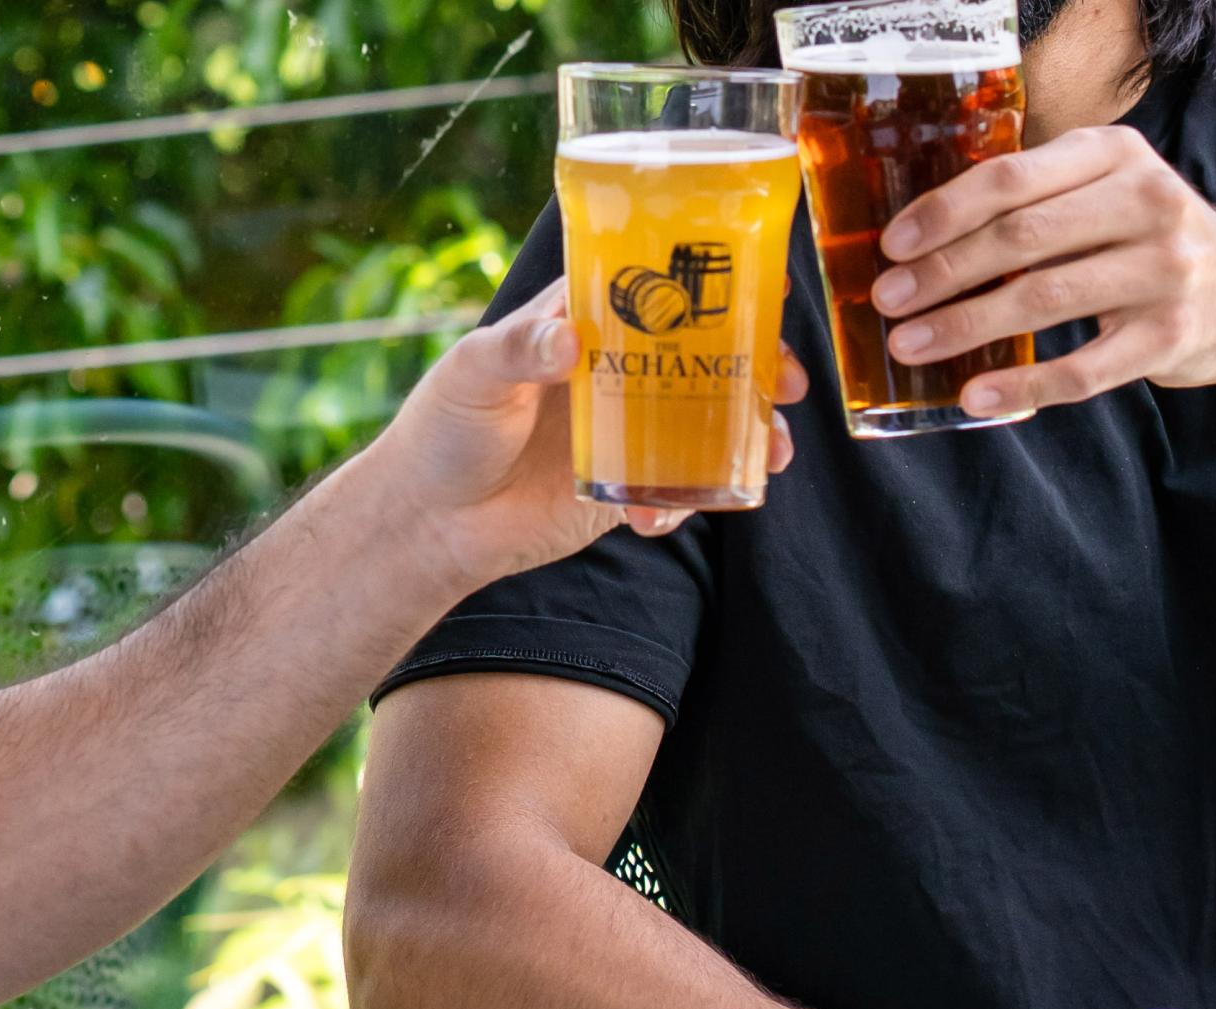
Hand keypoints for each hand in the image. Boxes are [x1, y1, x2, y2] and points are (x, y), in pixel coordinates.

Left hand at [357, 281, 806, 587]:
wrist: (427, 523)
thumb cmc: (441, 430)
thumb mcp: (472, 374)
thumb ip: (518, 350)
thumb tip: (568, 340)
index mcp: (584, 321)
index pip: (660, 283)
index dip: (717, 279)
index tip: (768, 285)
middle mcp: (617, 369)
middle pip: (708, 354)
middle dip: (759, 363)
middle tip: (787, 380)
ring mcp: (627, 430)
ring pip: (710, 423)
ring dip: (751, 435)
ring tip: (774, 454)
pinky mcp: (624, 487)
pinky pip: (676, 490)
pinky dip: (685, 502)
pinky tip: (657, 519)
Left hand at [872, 124, 1215, 418]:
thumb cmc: (1143, 239)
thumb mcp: (1102, 189)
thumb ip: (1033, 196)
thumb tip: (916, 236)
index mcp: (1115, 155)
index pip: (1013, 177)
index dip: (944, 212)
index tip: (891, 245)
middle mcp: (1149, 202)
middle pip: (1023, 237)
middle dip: (942, 271)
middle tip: (888, 300)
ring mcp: (1167, 270)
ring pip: (1044, 299)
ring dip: (965, 326)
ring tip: (909, 345)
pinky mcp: (1171, 336)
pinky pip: (1082, 369)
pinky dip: (1022, 384)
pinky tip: (975, 394)